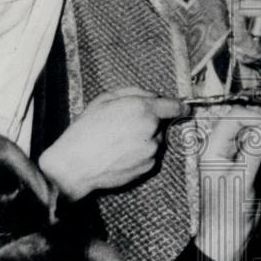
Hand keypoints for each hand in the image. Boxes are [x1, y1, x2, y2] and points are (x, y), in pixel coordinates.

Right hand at [38, 88, 185, 200]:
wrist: (75, 165)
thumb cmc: (85, 131)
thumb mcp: (105, 99)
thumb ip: (134, 93)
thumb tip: (153, 97)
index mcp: (143, 109)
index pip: (173, 106)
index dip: (180, 106)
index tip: (185, 108)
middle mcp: (152, 130)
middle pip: (161, 124)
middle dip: (149, 123)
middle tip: (124, 127)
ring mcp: (152, 150)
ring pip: (155, 141)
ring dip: (145, 139)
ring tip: (119, 142)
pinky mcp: (148, 167)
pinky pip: (150, 156)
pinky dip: (141, 154)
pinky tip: (121, 154)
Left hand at [196, 106, 260, 260]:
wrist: (228, 240)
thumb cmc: (227, 215)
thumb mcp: (241, 181)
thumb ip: (252, 151)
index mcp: (214, 147)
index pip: (237, 115)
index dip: (258, 119)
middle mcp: (226, 147)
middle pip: (257, 124)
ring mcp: (240, 155)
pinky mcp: (252, 164)